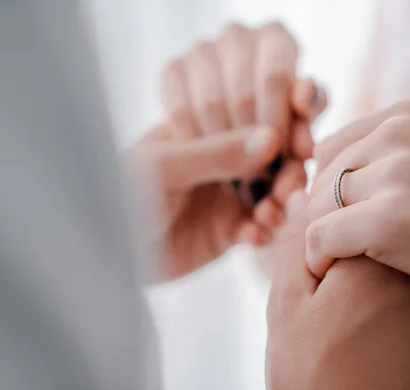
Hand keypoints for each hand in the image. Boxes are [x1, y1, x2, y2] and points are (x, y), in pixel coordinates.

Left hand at [130, 22, 325, 280]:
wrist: (108, 256)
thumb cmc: (121, 197)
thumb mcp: (165, 168)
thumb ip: (216, 153)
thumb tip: (272, 136)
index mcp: (204, 129)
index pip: (254, 114)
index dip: (284, 123)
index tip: (300, 139)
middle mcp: (222, 157)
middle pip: (274, 154)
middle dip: (289, 169)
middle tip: (291, 188)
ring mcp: (229, 193)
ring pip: (275, 190)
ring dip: (282, 201)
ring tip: (272, 216)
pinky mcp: (232, 229)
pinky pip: (262, 226)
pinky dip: (265, 230)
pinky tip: (256, 236)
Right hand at [266, 191, 409, 389]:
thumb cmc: (317, 380)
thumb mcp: (286, 306)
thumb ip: (297, 243)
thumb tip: (307, 198)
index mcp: (376, 261)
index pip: (348, 214)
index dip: (321, 239)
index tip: (314, 274)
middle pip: (377, 238)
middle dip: (347, 257)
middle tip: (329, 304)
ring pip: (398, 268)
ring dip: (373, 281)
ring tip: (351, 327)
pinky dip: (397, 309)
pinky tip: (376, 341)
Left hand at [304, 98, 409, 325]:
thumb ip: (386, 157)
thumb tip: (316, 170)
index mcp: (408, 115)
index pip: (328, 153)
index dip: (333, 194)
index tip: (357, 221)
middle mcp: (400, 133)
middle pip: (318, 182)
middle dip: (329, 218)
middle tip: (357, 248)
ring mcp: (398, 173)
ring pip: (314, 211)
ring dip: (328, 241)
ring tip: (357, 261)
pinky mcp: (392, 219)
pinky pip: (319, 239)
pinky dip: (320, 261)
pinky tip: (341, 274)